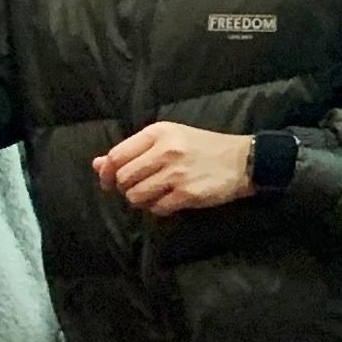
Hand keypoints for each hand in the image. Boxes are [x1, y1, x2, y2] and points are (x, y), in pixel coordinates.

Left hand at [94, 122, 252, 215]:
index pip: (116, 155)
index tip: (110, 182)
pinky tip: (170, 201)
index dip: (107, 173)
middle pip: (124, 178)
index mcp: (158, 133)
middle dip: (126, 188)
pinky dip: (159, 209)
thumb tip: (98, 164)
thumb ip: (133, 151)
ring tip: (155, 195)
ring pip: (136, 196)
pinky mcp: (187, 193)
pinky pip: (157, 208)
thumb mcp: (168, 139)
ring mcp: (176, 173)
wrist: (243, 160)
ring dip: (141, 200)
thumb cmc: (202, 147)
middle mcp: (165, 151)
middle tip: (140, 188)